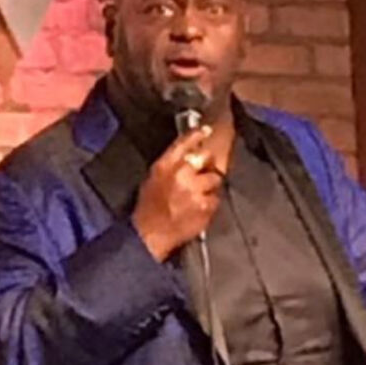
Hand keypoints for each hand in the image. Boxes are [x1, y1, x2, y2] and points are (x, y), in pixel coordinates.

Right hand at [132, 126, 221, 260]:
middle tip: (203, 173)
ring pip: (214, 178)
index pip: (185, 143)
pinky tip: (199, 209)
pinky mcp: (205, 206)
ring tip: (198, 196)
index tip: (206, 130)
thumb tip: (188, 155)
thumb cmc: (149, 207)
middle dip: (207, 164)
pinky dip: (210, 203)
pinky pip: (216, 198)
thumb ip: (171, 164)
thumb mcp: (153, 178)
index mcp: (165, 166)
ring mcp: (195, 190)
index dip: (197, 134)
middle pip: (206, 157)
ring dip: (209, 186)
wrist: (150, 234)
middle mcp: (182, 174)